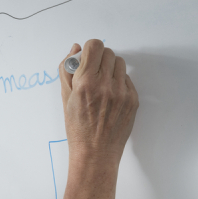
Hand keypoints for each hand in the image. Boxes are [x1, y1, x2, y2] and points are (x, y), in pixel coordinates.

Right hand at [60, 40, 138, 167]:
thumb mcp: (65, 99)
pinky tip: (110, 97)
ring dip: (110, 69)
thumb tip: (75, 49)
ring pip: (119, 63)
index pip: (94, 46)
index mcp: (85, 83)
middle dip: (99, 59)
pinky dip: (118, 83)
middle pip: (108, 52)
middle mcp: (105, 84)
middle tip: (92, 74)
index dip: (89, 49)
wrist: (95, 152)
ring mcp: (121, 92)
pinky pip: (126, 79)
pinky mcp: (132, 99)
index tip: (86, 57)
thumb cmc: (77, 128)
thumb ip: (67, 71)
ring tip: (102, 85)